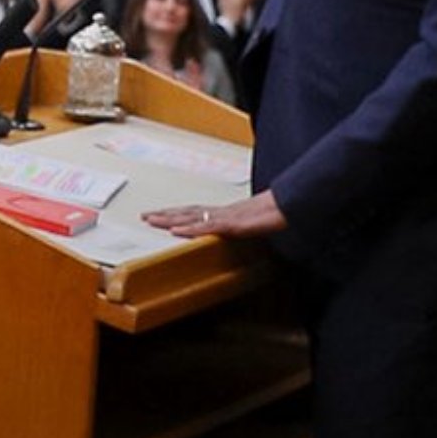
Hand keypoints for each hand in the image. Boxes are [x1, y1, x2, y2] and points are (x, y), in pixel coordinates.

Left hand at [143, 191, 285, 239]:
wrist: (292, 206)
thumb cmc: (275, 214)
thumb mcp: (255, 224)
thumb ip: (242, 227)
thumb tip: (235, 231)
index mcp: (225, 213)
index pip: (195, 212)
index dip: (175, 213)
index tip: (157, 214)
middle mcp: (221, 212)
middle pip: (187, 212)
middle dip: (164, 214)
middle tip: (144, 216)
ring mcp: (226, 217)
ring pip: (192, 217)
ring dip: (170, 219)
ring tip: (151, 220)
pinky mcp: (233, 224)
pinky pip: (207, 227)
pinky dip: (190, 228)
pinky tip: (176, 230)